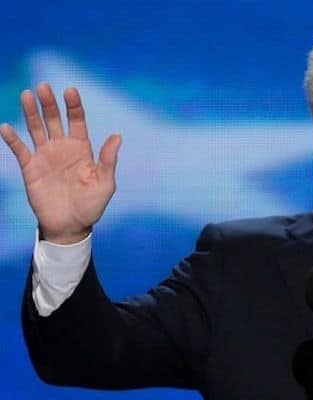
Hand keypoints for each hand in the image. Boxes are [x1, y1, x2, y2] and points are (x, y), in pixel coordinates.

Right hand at [1, 83, 121, 243]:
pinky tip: (6, 127)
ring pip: (36, 129)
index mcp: (82, 148)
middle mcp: (62, 148)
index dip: (74, 106)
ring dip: (31, 112)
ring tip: (27, 95)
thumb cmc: (92, 205)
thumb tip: (116, 136)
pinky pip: (20, 150)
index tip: (70, 90)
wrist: (71, 226)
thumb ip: (108, 160)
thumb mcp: (106, 183)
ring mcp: (45, 156)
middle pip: (55, 119)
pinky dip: (12, 139)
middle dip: (50, 103)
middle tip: (43, 87)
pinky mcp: (31, 169)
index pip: (77, 121)